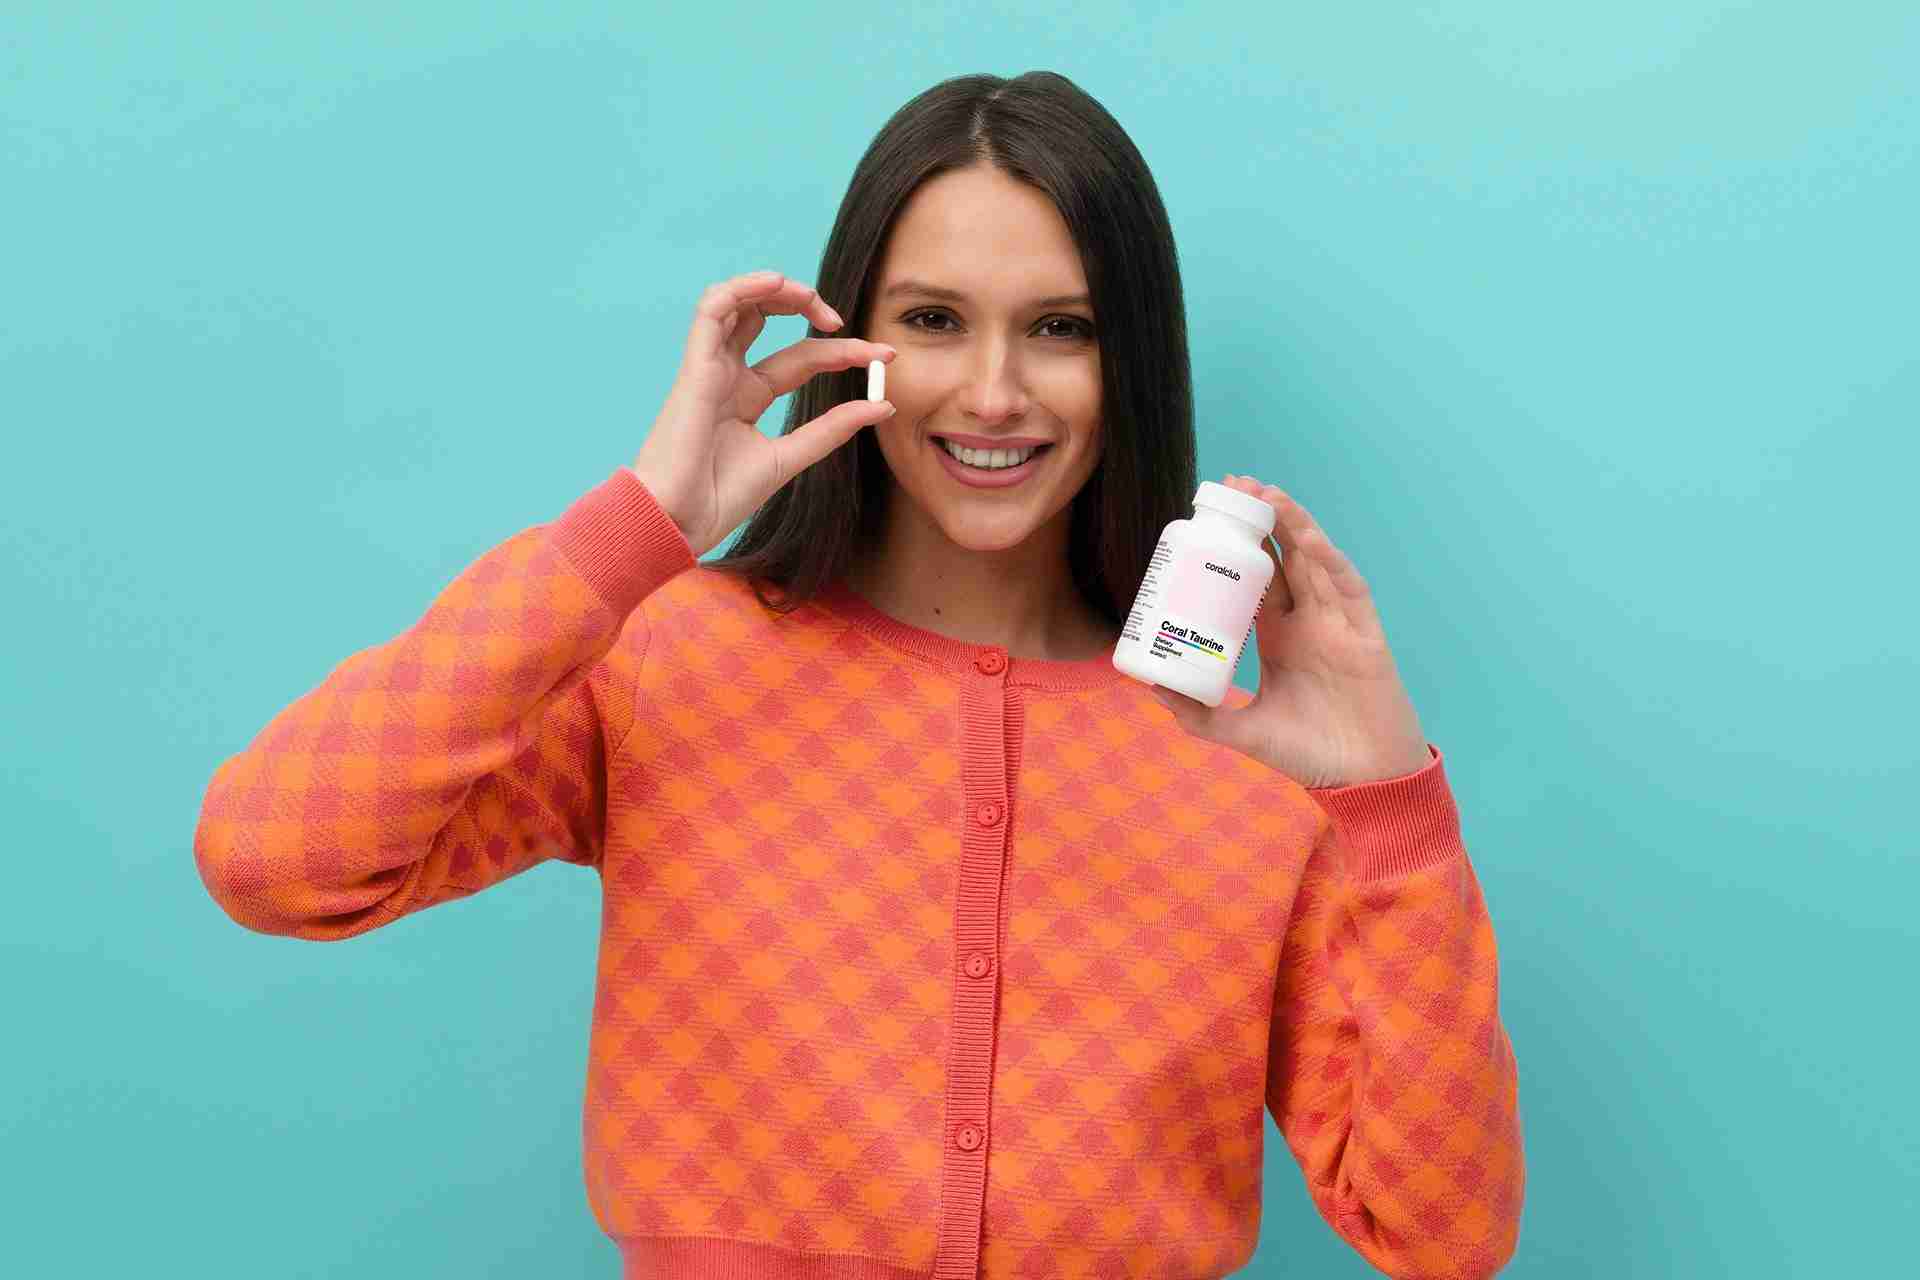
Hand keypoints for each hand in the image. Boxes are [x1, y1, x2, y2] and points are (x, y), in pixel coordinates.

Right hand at [631, 269, 897, 557]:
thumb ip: (831, 429)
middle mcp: (727, 376)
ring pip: (739, 304)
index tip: (884, 357)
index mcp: (746, 397)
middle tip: (844, 323)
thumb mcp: (789, 457)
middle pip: (767, 318)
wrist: (675, 522)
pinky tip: (778, 283)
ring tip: (815, 298)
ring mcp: (710, 368)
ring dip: (777, 289)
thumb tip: (883, 405)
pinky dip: (743, 288)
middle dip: (808, 307)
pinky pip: (713, 309)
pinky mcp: (695, 367)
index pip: (800, 358)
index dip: (842, 352)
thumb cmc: (717, 499)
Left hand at [1149, 474, 1431, 787]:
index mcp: (1281, 636)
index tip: (1205, 522)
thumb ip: (1199, 715)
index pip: (1255, 580)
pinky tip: (1308, 536)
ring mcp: (1339, 623)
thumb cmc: (1310, 754)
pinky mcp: (1367, 634)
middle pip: (1284, 558)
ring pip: (1315, 560)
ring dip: (1293, 524)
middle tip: (1233, 485)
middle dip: (1261, 520)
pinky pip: (1348, 587)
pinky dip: (1329, 560)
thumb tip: (1150, 688)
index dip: (1234, 550)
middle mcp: (1309, 621)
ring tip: (1266, 490)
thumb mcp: (1242, 732)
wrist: (1362, 781)